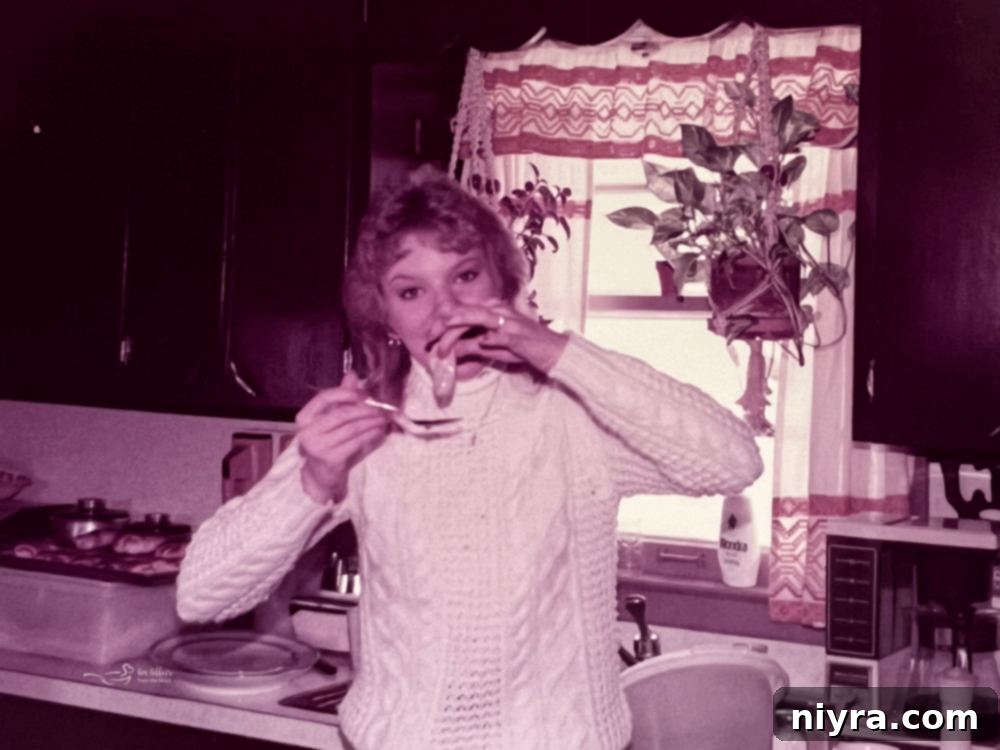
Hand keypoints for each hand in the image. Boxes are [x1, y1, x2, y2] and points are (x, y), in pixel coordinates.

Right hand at [295, 371, 389, 503]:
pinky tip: (380, 431)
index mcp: (304, 417)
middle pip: (342, 413)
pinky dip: (371, 434)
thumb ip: (340, 398)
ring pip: (352, 428)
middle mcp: (307, 431)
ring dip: (372, 421)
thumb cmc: (327, 442)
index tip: (364, 394)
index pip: (324, 398)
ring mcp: (318, 446)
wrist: (320, 475)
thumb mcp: (330, 419)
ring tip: (385, 418)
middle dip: (366, 409)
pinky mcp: (331, 458)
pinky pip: (357, 442)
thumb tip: (352, 375)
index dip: (346, 393)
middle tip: (382, 408)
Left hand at [432, 301, 568, 374]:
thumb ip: (473, 347)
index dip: (443, 323)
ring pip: (480, 318)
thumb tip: (451, 351)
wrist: (552, 351)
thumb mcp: (493, 349)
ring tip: (445, 334)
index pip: (463, 312)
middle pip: (466, 312)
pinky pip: (503, 334)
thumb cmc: (522, 349)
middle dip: (445, 325)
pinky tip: (483, 342)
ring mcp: (510, 321)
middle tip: (430, 339)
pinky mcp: (520, 335)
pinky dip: (492, 338)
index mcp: (492, 311)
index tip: (430, 336)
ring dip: (460, 328)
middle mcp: (499, 311)